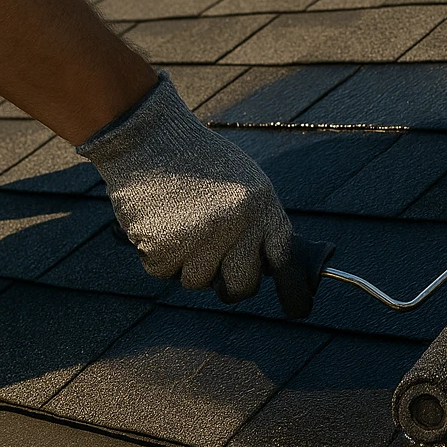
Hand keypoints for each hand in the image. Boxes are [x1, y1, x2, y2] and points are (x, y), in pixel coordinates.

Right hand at [79, 72, 293, 302]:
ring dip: (185, 263)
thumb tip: (266, 269)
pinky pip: (164, 272)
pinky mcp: (165, 244)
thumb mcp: (243, 182)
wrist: (149, 137)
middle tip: (215, 270)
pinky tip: (157, 222)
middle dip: (228, 284)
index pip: (286, 259)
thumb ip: (257, 222)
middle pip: (242, 285)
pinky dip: (157, 255)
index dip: (293, 290)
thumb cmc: (196, 160)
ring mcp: (201, 235)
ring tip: (178, 224)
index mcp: (261, 204)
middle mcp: (237, 222)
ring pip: (197, 282)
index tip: (297, 309)